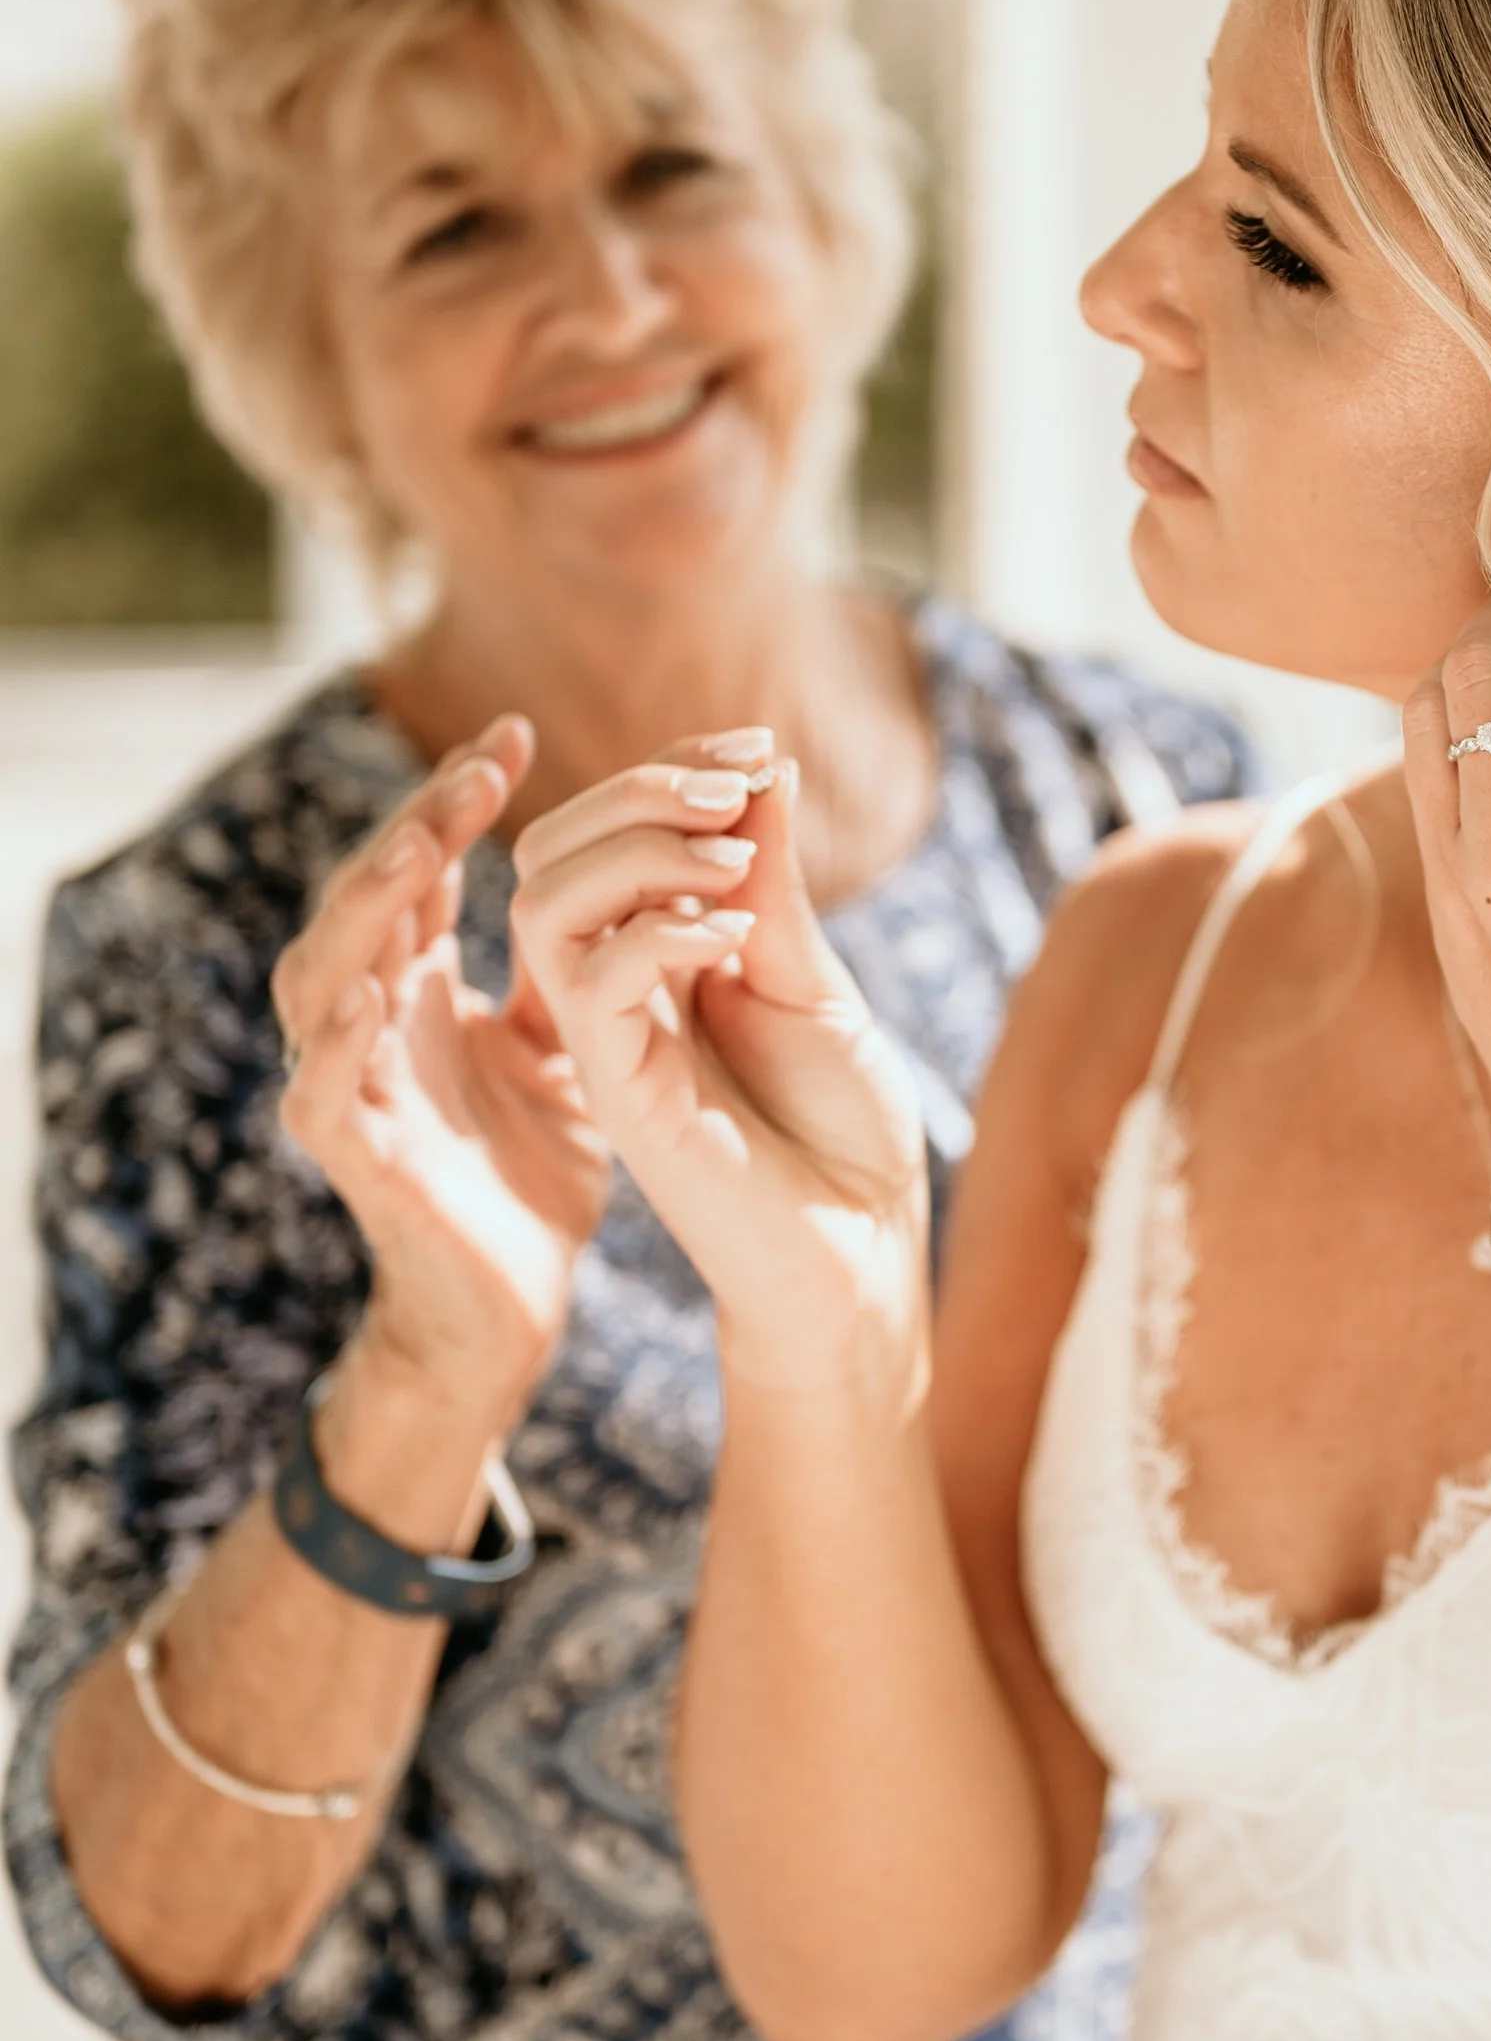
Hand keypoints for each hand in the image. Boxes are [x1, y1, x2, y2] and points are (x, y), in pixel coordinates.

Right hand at [273, 718, 609, 1398]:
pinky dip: (334, 1041)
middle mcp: (376, 1024)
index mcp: (425, 989)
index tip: (514, 731)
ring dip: (359, 913)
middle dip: (410, 827)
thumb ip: (576, 963)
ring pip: (317, 977)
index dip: (453, 797)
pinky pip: (321, 1093)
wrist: (518, 1309)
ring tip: (411, 854)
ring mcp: (357, 1089)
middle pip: (365, 901)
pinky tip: (370, 993)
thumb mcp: (572, 1049)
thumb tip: (623, 861)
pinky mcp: (360, 1163)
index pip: (423, 867)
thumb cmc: (537, 1175)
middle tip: (476, 771)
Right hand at [507, 735, 928, 1398]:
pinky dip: (658, 931)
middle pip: (548, 852)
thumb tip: (762, 763)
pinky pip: (590, 987)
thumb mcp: (808, 976)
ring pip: (543, 905)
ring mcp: (609, 1044)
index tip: (756, 744)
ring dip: (635, 847)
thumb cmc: (843, 1129)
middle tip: (735, 781)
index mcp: (651, 956)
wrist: (864, 1252)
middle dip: (634, 788)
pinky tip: (735, 932)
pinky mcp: (621, 1097)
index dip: (665, 768)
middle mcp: (613, 993)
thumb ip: (769, 880)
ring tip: (733, 851)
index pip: (603, 831)